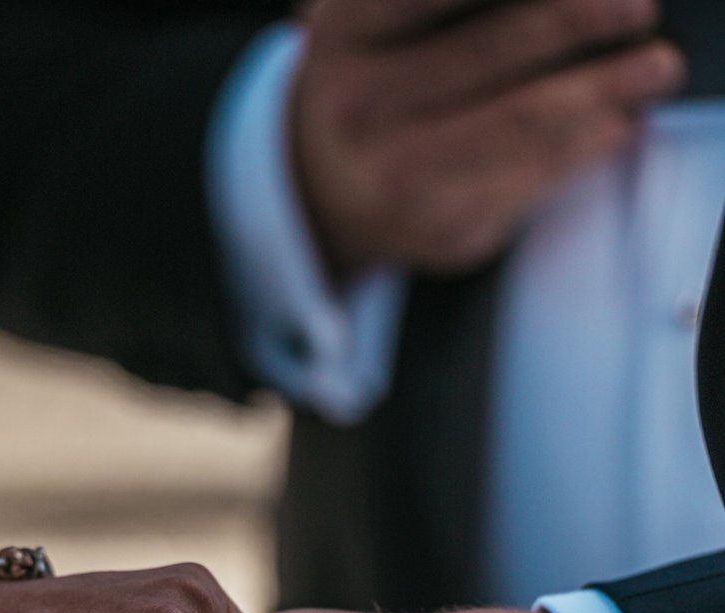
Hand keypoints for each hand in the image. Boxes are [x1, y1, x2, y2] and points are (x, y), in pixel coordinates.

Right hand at [292, 0, 683, 276]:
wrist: (323, 192)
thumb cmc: (376, 82)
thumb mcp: (379, 18)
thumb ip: (446, 6)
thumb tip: (562, 3)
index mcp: (347, 31)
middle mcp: (361, 104)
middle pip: (493, 48)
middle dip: (579, 21)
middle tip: (638, 9)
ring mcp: (397, 173)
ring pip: (521, 119)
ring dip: (604, 90)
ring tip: (653, 69)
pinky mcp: (437, 227)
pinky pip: (529, 182)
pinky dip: (585, 148)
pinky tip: (616, 126)